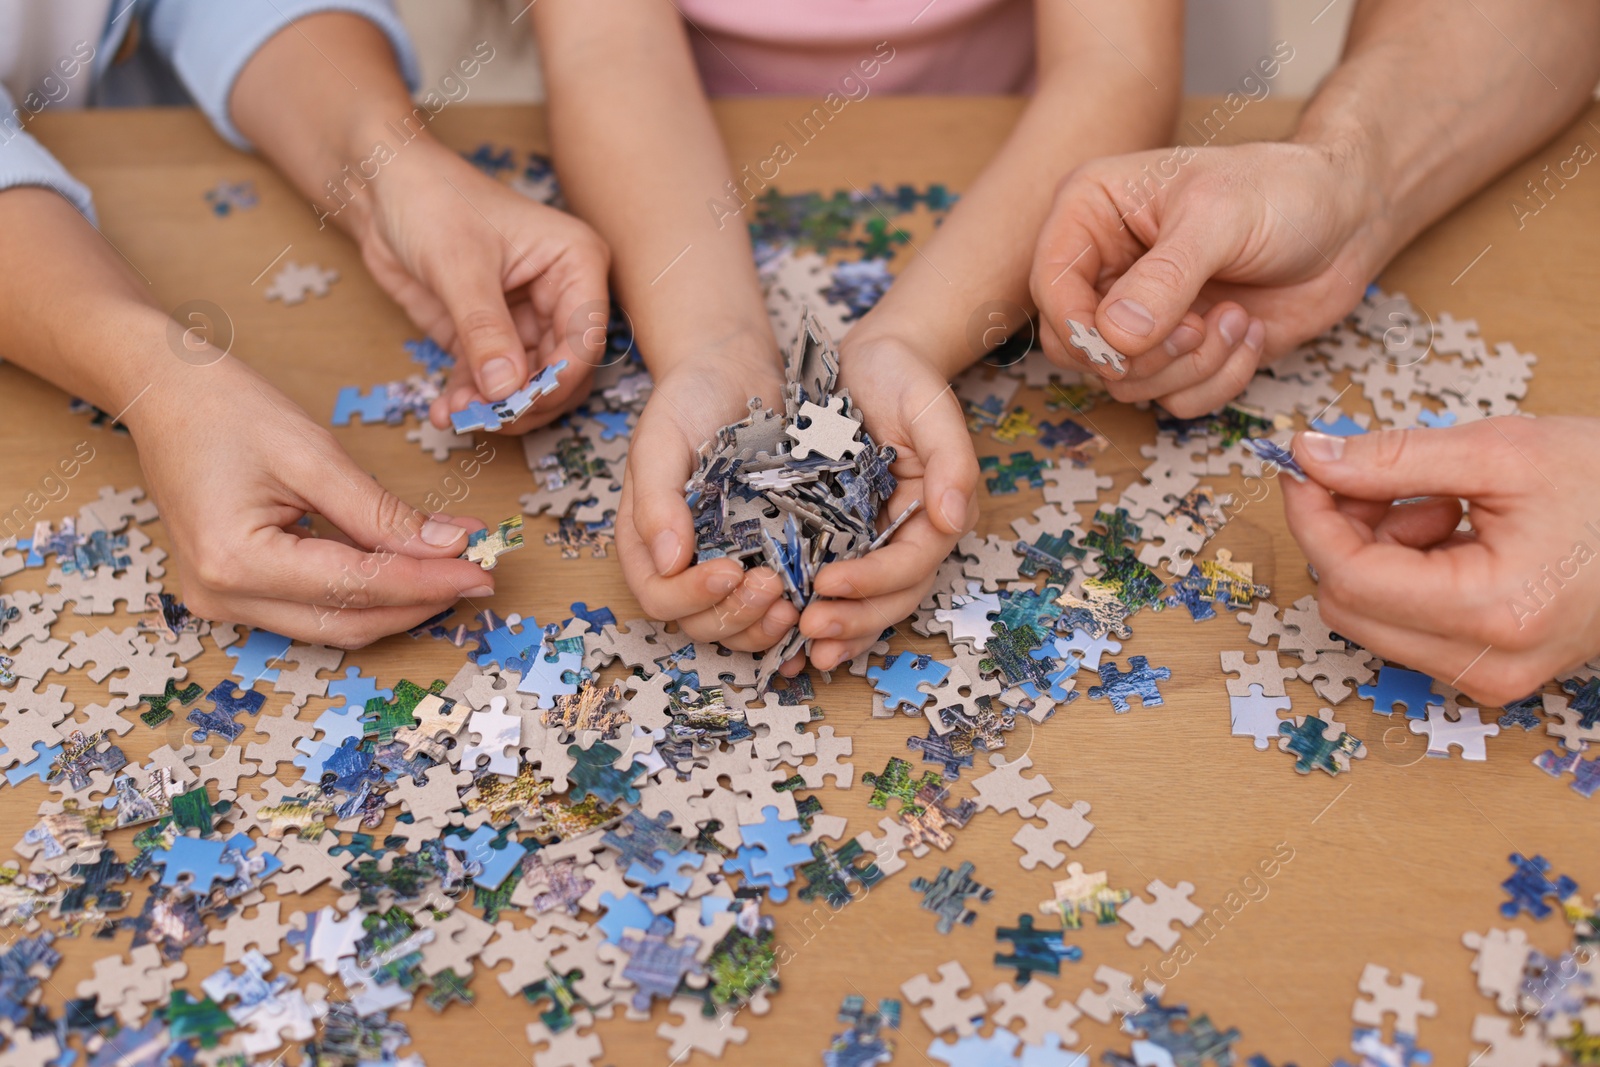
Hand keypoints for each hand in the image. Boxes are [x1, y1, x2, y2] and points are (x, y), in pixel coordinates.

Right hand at [127, 358, 493, 647]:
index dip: (428, 582)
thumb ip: (381, 512)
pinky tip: (405, 571)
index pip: (357, 586)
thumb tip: (449, 546)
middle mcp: (222, 597)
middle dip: (420, 601)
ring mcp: (221, 602)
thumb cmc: (225, 408)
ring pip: (332, 625)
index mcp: (235, 561)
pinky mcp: (231, 593)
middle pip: (347, 620)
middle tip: (479, 576)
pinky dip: (362, 595)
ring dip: (396, 604)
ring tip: (452, 573)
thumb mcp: (313, 455)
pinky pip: (311, 609)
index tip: (482, 570)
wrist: (160, 391)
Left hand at [337, 139, 609, 433]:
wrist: (382, 187)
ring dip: (495, 406)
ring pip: (528, 384)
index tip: (520, 404)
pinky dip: (471, 400)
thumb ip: (485, 329)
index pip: (584, 337)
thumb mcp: (459, 264)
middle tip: (487, 417)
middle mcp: (560, 295)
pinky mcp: (490, 338)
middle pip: (563, 370)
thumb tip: (506, 390)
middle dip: (526, 400)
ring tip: (456, 413)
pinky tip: (445, 411)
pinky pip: (490, 382)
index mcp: (575, 263)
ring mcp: (526, 319)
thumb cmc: (431, 199)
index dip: (557, 378)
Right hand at [616, 343, 799, 651]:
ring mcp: (732, 560)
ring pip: (741, 624)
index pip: (661, 597)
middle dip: (735, 616)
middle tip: (771, 587)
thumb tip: (668, 561)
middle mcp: (689, 561)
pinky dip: (794, 607)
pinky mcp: (772, 552)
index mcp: (651, 541)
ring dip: (765, 625)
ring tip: (794, 602)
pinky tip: (815, 593)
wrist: (737, 368)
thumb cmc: (689, 400)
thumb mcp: (660, 441)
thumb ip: (656, 501)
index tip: (728, 571)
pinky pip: (778, 599)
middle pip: (702, 622)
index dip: (692, 598)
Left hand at [798, 336, 978, 671]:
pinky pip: (835, 585)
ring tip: (803, 649)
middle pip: (892, 597)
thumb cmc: (904, 377)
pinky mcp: (839, 534)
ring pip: (866, 603)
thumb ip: (951, 460)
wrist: (870, 359)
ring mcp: (873, 539)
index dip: (875, 581)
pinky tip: (790, 635)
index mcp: (935, 511)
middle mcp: (906, 534)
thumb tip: (954, 517)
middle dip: (855, 619)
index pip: (912, 563)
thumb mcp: (931, 407)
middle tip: (811, 629)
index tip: (832, 583)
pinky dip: (820, 612)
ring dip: (840, 632)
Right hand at [1029, 141, 1379, 416]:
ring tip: (1234, 319)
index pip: (1048, 285)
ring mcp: (1138, 316)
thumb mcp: (1222, 216)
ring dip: (1189, 366)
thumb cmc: (1285, 191)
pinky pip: (1171, 400)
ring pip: (1123, 382)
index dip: (1079, 324)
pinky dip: (1215, 380)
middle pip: (1076, 347)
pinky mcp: (1177, 353)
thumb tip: (1114, 336)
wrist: (1348, 220)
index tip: (1126, 340)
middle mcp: (1104, 268)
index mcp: (1091, 212)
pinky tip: (1245, 332)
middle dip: (1142, 354)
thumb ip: (1165, 276)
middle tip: (1196, 326)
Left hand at [1280, 418, 1599, 704]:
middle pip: (1350, 605)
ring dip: (1380, 553)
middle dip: (1347, 535)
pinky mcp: (1491, 674)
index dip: (1314, 517)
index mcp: (1493, 611)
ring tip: (1442, 505)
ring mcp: (1491, 678)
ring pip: (1371, 618)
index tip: (1304, 468)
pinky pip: (1406, 627)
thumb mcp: (1500, 452)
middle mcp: (1487, 664)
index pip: (1352, 577)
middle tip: (1378, 479)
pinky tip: (1455, 534)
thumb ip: (1392, 458)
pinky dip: (1407, 574)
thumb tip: (1311, 456)